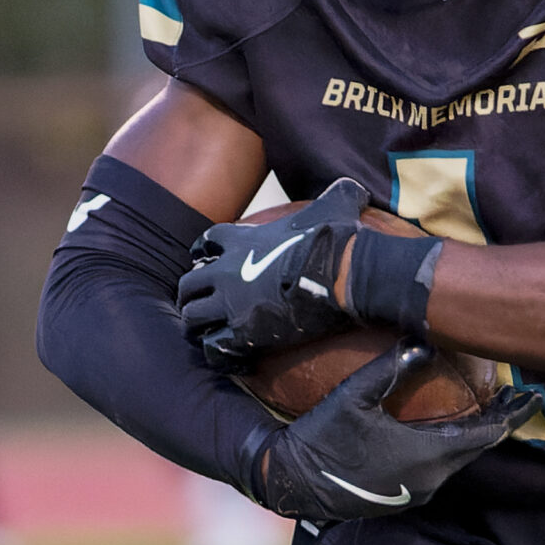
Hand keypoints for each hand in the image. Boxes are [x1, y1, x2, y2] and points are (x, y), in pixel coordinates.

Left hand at [178, 178, 370, 369]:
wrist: (341, 274)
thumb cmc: (335, 241)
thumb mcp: (334, 206)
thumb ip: (338, 194)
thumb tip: (356, 186)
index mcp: (242, 241)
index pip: (206, 241)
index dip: (205, 251)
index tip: (209, 261)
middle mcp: (227, 272)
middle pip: (188, 285)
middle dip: (193, 296)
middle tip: (206, 306)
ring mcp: (231, 304)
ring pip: (192, 318)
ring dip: (200, 327)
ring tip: (215, 335)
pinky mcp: (243, 333)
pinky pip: (214, 350)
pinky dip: (220, 356)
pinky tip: (238, 358)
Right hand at [251, 342, 539, 519]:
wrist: (294, 483)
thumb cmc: (323, 438)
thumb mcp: (354, 396)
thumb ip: (391, 367)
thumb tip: (425, 340)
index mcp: (428, 454)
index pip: (487, 433)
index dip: (512, 414)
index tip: (532, 397)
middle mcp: (431, 478)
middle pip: (478, 446)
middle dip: (498, 420)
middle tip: (515, 396)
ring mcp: (418, 490)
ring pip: (459, 457)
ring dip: (475, 433)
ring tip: (488, 407)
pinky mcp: (404, 496)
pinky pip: (440, 466)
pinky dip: (453, 444)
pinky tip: (450, 427)